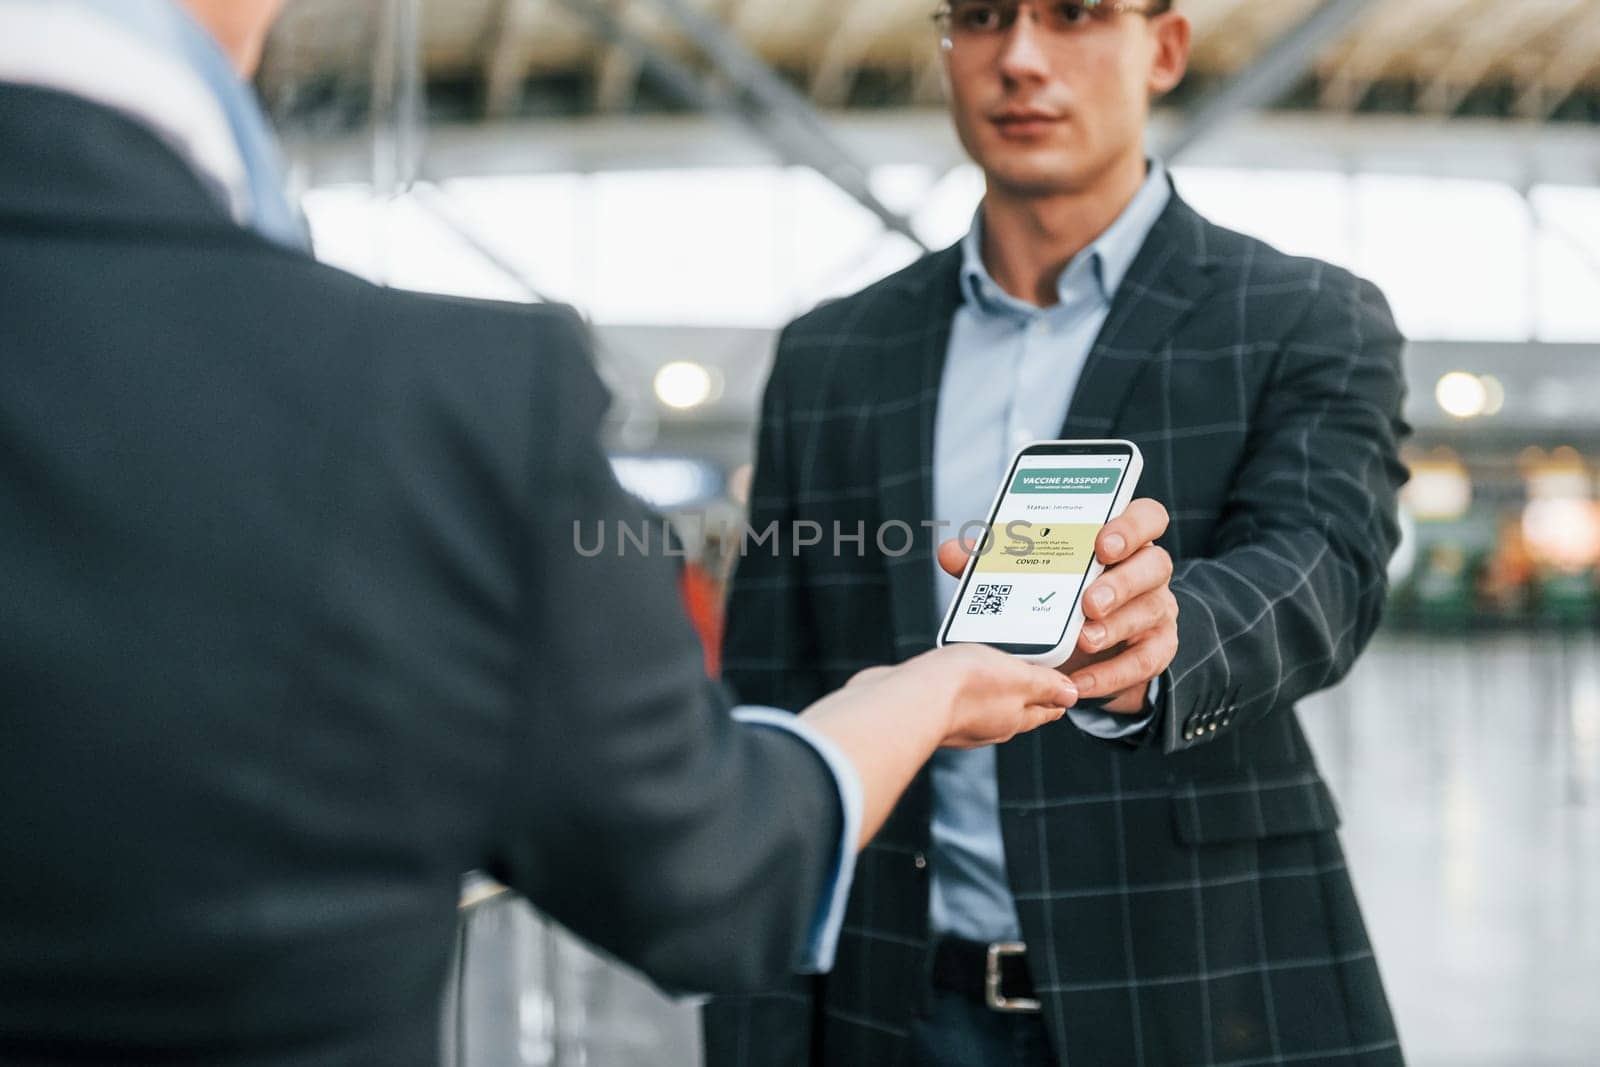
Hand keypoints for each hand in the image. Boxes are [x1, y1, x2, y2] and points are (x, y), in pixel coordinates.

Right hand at [847, 645, 1076, 748]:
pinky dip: (960, 690)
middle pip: (1015, 711)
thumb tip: (1071, 695)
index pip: (1044, 710)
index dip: (1056, 698)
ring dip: (990, 692)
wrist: (906, 701)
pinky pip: (953, 700)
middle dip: (1025, 696)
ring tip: (993, 670)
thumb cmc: (962, 688)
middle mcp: (988, 726)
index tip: (1063, 691)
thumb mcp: (1017, 677)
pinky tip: (954, 676)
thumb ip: (1044, 685)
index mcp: (1014, 719)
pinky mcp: (930, 712)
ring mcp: (958, 723)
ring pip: (983, 707)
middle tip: (1033, 677)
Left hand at [937, 498, 1178, 714]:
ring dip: (1116, 626)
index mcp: (1120, 541)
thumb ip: (994, 561)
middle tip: (1088, 600)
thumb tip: (953, 551)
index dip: (1131, 526)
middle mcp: (1147, 570)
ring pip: (1153, 611)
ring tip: (1082, 639)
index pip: (1146, 518)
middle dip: (1122, 582)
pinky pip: (1145, 662)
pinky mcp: (1156, 650)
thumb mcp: (1030, 578)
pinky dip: (1111, 674)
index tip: (1102, 543)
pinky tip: (1080, 682)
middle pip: (1156, 564)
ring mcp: (1157, 610)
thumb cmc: (1060, 598)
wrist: (1088, 653)